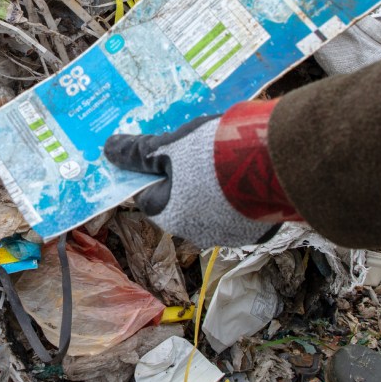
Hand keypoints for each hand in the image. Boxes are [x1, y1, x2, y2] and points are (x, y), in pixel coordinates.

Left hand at [104, 101, 298, 248]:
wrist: (271, 162)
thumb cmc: (210, 153)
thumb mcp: (171, 145)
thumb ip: (139, 152)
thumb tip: (108, 149)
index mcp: (169, 215)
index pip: (150, 195)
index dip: (156, 171)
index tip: (168, 153)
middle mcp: (195, 234)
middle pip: (182, 204)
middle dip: (187, 180)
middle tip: (200, 151)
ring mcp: (228, 236)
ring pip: (212, 210)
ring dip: (215, 189)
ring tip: (228, 158)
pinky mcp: (257, 231)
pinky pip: (240, 212)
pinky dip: (240, 196)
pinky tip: (248, 172)